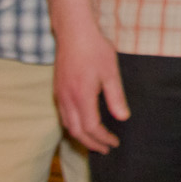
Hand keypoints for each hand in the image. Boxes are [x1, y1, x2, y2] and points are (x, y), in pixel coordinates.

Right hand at [54, 21, 129, 152]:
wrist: (74, 32)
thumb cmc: (95, 50)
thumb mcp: (111, 73)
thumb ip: (116, 97)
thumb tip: (123, 117)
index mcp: (81, 96)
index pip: (91, 127)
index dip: (103, 138)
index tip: (114, 143)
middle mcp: (67, 99)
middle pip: (76, 131)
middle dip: (91, 143)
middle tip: (105, 149)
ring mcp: (59, 95)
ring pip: (67, 125)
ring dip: (81, 136)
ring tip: (95, 141)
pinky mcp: (57, 90)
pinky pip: (63, 115)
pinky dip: (73, 126)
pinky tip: (83, 125)